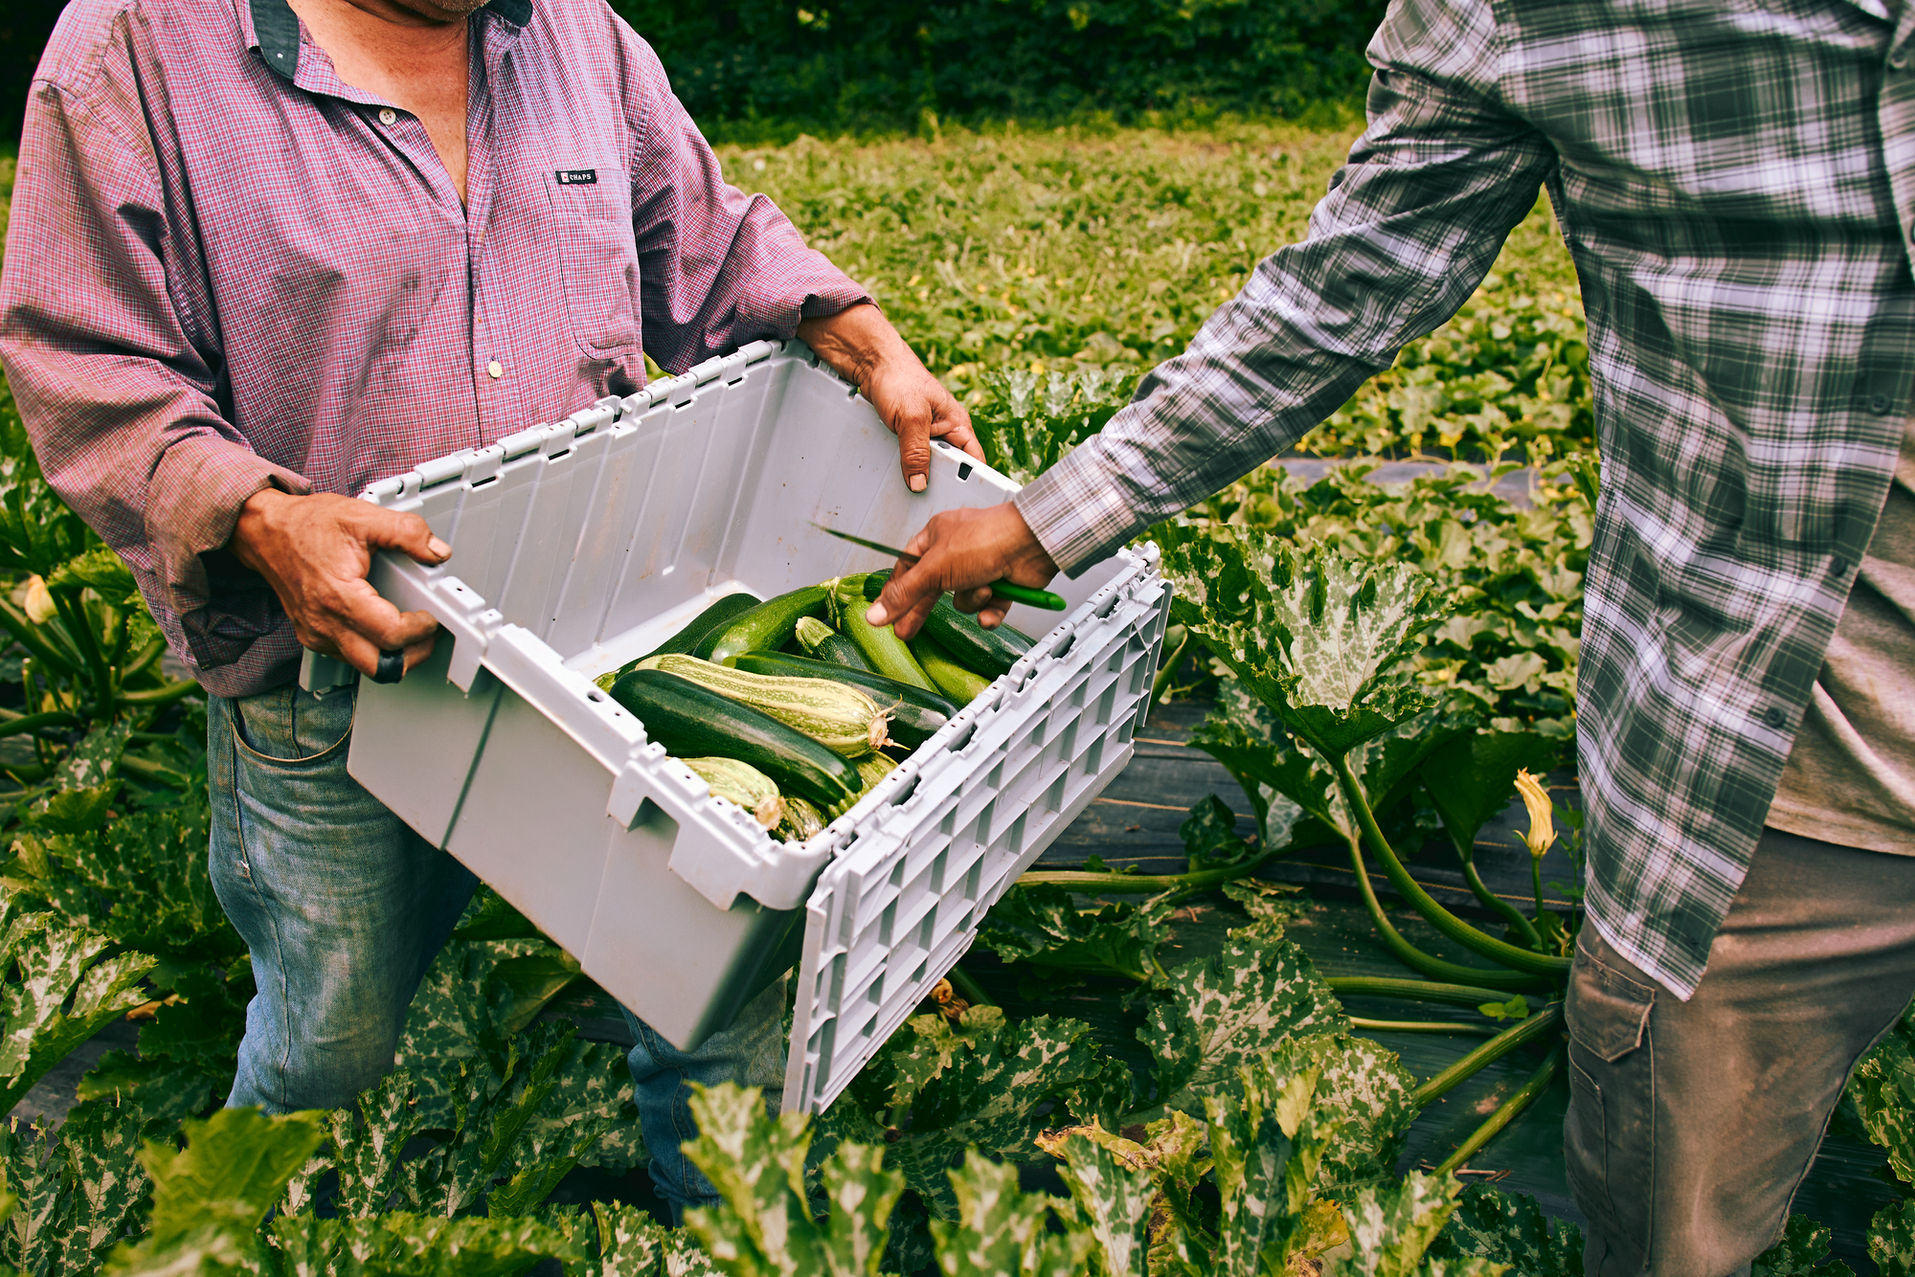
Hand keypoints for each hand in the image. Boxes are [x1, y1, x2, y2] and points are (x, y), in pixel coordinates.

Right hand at [230, 489, 449, 678]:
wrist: (266, 532)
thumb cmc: (305, 525)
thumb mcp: (362, 516)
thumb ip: (406, 532)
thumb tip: (436, 551)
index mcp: (338, 595)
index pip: (390, 634)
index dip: (420, 629)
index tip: (431, 616)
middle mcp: (324, 622)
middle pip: (379, 665)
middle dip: (412, 655)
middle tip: (426, 634)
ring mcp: (316, 633)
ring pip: (364, 665)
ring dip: (393, 655)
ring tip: (409, 631)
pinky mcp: (312, 634)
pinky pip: (347, 655)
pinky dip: (371, 647)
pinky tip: (382, 625)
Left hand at [798, 303, 983, 490]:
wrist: (870, 362)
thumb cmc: (898, 378)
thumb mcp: (911, 418)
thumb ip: (916, 451)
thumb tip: (919, 484)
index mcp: (958, 424)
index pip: (974, 460)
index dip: (971, 481)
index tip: (961, 502)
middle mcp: (945, 431)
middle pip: (950, 467)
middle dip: (940, 483)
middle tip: (930, 503)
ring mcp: (925, 434)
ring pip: (927, 465)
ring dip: (918, 475)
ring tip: (912, 492)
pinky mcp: (906, 435)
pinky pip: (909, 458)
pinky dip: (903, 467)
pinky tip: (896, 477)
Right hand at [865, 503, 1058, 638]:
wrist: (1031, 543)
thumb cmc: (985, 539)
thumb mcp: (935, 568)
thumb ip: (905, 594)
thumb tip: (875, 614)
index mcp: (937, 536)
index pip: (907, 566)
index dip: (897, 590)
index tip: (885, 612)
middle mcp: (957, 551)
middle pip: (931, 589)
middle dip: (922, 610)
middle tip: (905, 632)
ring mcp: (980, 567)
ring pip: (962, 600)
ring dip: (972, 599)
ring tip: (982, 587)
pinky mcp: (1001, 585)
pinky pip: (987, 608)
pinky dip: (990, 610)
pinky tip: (992, 608)